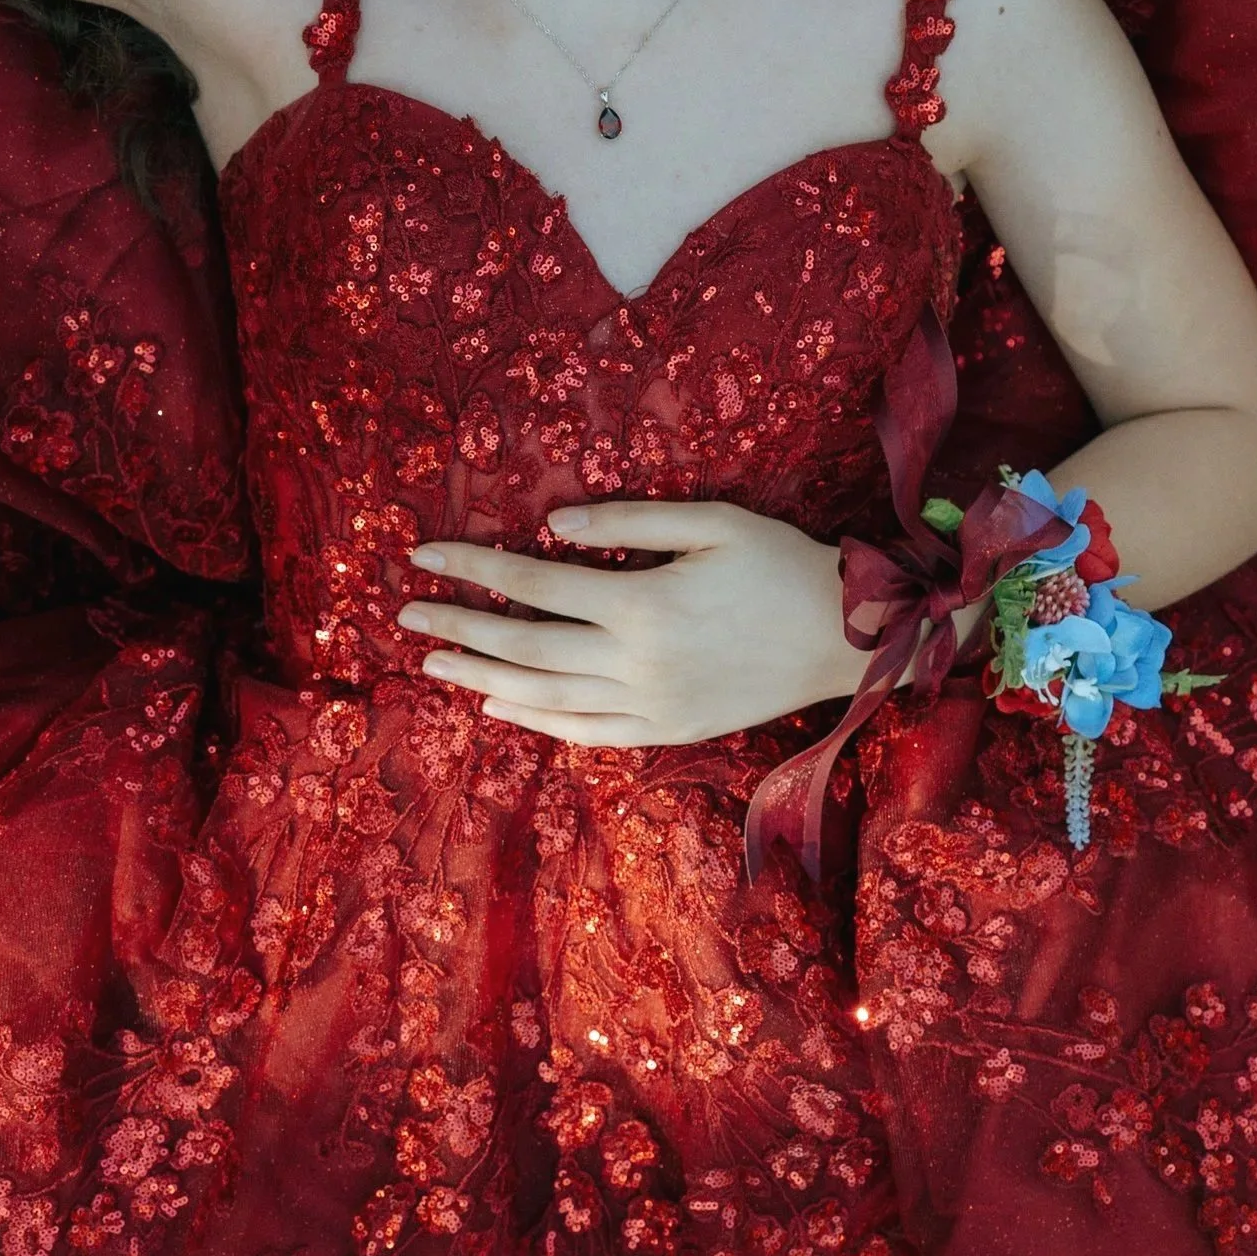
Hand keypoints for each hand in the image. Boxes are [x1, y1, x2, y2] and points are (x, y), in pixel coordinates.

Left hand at [397, 503, 868, 748]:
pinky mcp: (668, 731)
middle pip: (523, 646)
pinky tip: (499, 703)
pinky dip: (536, 720)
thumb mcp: (712, 522)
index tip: (424, 554)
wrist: (850, 638)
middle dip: (458, 626)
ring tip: (433, 661)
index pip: (531, 583)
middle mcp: (636, 664)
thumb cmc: (782, 565)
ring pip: (545, 695)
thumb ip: (627, 523)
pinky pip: (586, 733)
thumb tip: (549, 529)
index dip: (472, 567)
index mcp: (641, 604)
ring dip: (482, 676)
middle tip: (406, 613)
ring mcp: (650, 706)